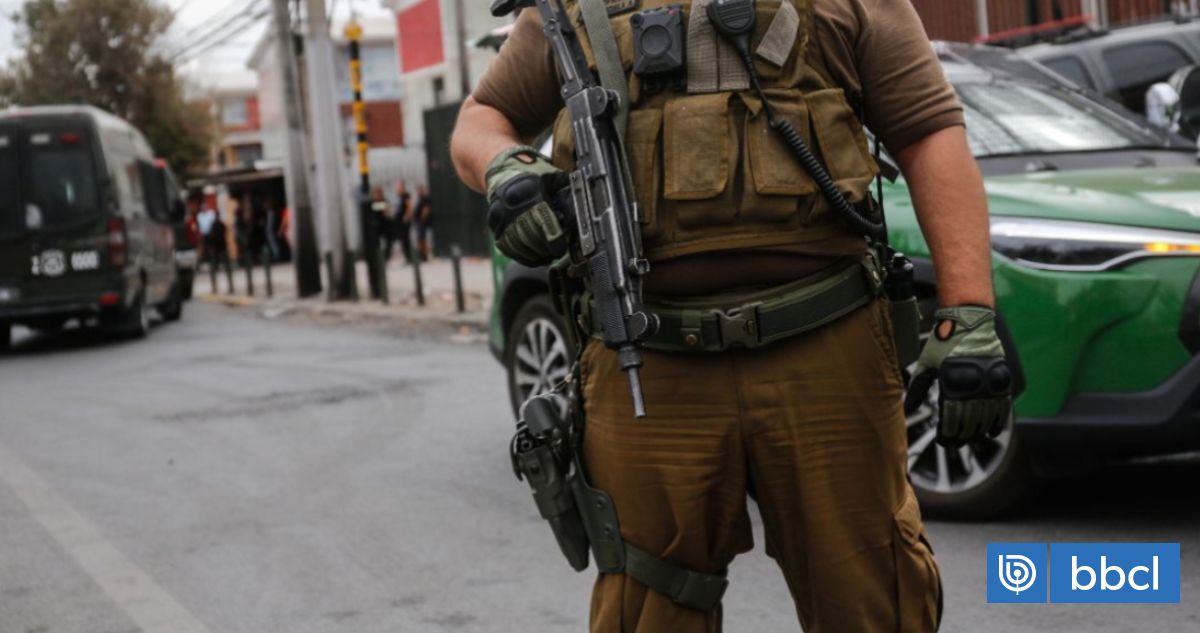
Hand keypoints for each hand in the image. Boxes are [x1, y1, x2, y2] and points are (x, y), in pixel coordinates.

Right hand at [485, 146, 567, 266]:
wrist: (502, 172)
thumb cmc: (530, 175)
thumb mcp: (550, 175)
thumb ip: (565, 187)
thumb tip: (584, 198)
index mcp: (531, 192)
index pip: (544, 222)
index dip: (554, 239)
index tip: (561, 248)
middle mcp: (513, 205)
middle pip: (531, 238)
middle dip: (546, 250)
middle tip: (556, 253)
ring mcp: (501, 217)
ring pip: (519, 245)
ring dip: (534, 255)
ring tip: (545, 257)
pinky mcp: (494, 226)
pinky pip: (507, 247)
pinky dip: (520, 255)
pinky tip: (531, 258)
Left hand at [904, 306, 1012, 446]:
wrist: (968, 321)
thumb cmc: (943, 342)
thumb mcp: (926, 364)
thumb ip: (918, 389)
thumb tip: (906, 409)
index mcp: (951, 383)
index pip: (950, 419)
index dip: (947, 434)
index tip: (943, 441)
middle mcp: (972, 385)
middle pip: (968, 422)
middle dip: (961, 436)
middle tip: (955, 443)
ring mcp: (989, 382)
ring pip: (986, 417)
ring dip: (978, 432)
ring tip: (970, 439)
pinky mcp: (1001, 379)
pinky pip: (1003, 407)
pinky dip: (998, 421)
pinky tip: (992, 431)